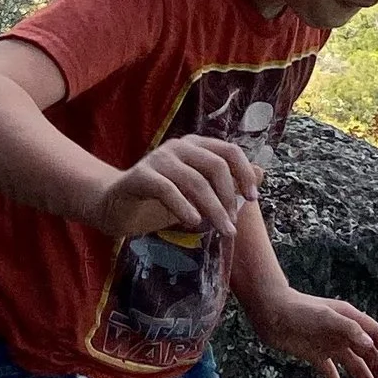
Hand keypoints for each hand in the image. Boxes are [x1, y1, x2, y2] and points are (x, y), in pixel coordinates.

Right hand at [89, 134, 265, 244]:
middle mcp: (178, 147)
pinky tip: (193, 223)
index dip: (245, 174)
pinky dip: (184, 207)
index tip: (253, 198)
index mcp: (194, 146)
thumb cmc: (159, 201)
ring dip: (213, 209)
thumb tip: (262, 172)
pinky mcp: (140, 176)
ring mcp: (158, 159)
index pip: (229, 151)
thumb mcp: (198, 194)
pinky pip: (167, 190)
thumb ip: (227, 183)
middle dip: (229, 198)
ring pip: (195, 181)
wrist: (114, 206)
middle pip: (215, 166)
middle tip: (232, 225)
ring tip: (221, 231)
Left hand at [257, 290, 377, 377]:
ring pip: (353, 365)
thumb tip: (370, 346)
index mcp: (350, 319)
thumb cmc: (299, 309)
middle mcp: (343, 332)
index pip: (376, 335)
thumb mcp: (325, 317)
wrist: (270, 312)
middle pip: (368, 354)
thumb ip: (349, 329)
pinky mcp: (314, 354)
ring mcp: (329, 344)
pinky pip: (330, 372)